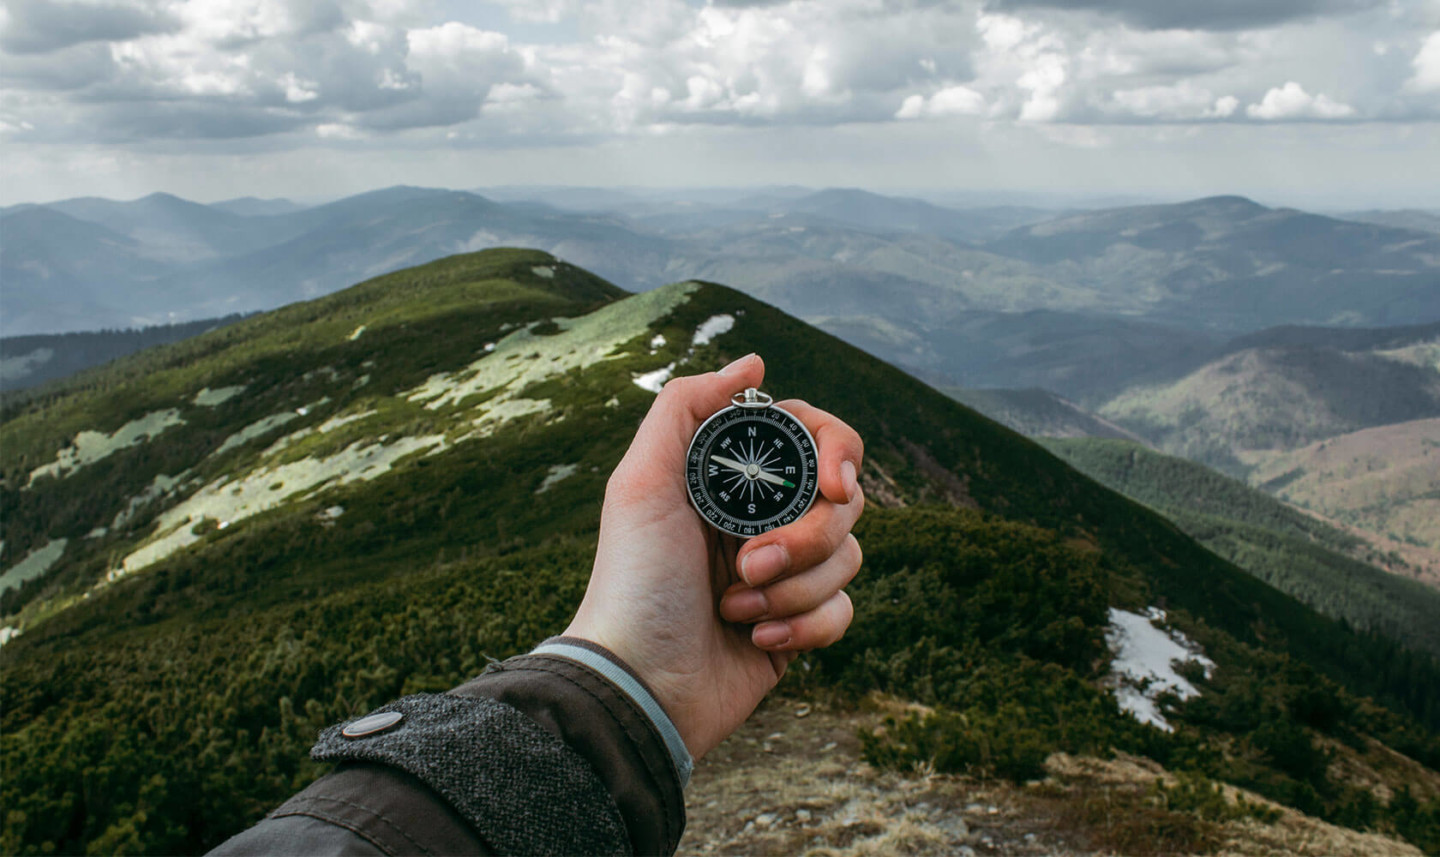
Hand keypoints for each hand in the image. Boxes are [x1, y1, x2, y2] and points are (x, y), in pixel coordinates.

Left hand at [563, 354, 864, 758]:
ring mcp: (783, 574)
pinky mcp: (797, 627)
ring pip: (848, 557)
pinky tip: (756, 641)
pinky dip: (805, 627)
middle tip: (749, 564)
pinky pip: (843, 611)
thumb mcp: (641, 482)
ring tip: (736, 609)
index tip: (833, 485)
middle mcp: (762, 519)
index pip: (815, 440)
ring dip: (793, 589)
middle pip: (843, 501)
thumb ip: (688, 406)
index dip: (837, 454)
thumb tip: (755, 362)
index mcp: (731, 479)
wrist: (639, 683)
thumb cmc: (633, 581)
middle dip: (804, 538)